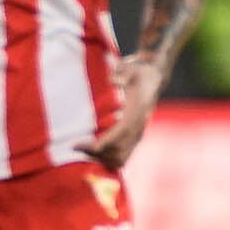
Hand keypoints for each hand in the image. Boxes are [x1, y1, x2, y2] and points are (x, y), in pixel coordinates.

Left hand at [88, 52, 166, 168]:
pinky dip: (107, 160)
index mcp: (138, 111)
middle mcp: (139, 126)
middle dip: (96, 152)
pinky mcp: (135, 140)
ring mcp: (138, 135)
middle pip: (119, 149)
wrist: (154, 79)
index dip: (107, 140)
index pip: (123, 130)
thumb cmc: (138, 72)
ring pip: (120, 158)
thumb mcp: (131, 68)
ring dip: (101, 158)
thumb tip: (113, 78)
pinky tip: (93, 154)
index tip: (91, 146)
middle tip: (75, 146)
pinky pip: (122, 158)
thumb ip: (122, 72)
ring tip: (82, 150)